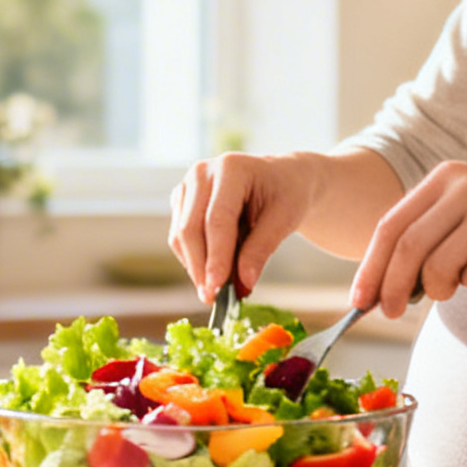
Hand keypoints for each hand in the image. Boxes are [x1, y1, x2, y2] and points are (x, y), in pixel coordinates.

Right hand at [169, 152, 322, 303]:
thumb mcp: (285, 219)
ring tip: (217, 290)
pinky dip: (194, 259)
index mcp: (231, 168)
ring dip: (195, 266)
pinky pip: (179, 237)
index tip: (216, 288)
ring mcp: (187, 185)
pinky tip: (214, 272)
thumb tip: (243, 284)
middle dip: (200, 267)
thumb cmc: (287, 194)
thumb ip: (261, 248)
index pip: (217, 219)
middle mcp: (202, 173)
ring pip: (180, 235)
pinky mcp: (182, 201)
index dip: (215, 256)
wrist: (282, 179)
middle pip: (190, 228)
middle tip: (211, 298)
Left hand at [349, 162, 466, 318]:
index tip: (360, 300)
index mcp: (445, 176)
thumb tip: (383, 283)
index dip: (370, 266)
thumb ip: (430, 231)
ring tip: (453, 286)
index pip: (390, 226)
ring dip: (439, 290)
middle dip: (391, 288)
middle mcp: (464, 186)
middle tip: (388, 314)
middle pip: (407, 248)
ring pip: (438, 267)